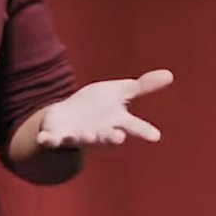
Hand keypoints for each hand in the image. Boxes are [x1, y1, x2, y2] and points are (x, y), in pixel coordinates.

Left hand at [37, 69, 173, 148]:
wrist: (67, 118)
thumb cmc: (97, 107)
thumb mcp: (119, 92)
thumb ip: (143, 86)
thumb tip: (170, 74)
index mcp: (114, 122)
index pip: (133, 126)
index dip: (143, 131)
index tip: (155, 136)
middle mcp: (99, 132)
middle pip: (108, 137)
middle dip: (112, 138)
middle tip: (118, 138)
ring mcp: (78, 136)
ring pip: (83, 139)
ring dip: (85, 137)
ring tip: (87, 134)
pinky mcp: (58, 137)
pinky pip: (52, 141)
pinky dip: (49, 141)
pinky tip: (45, 139)